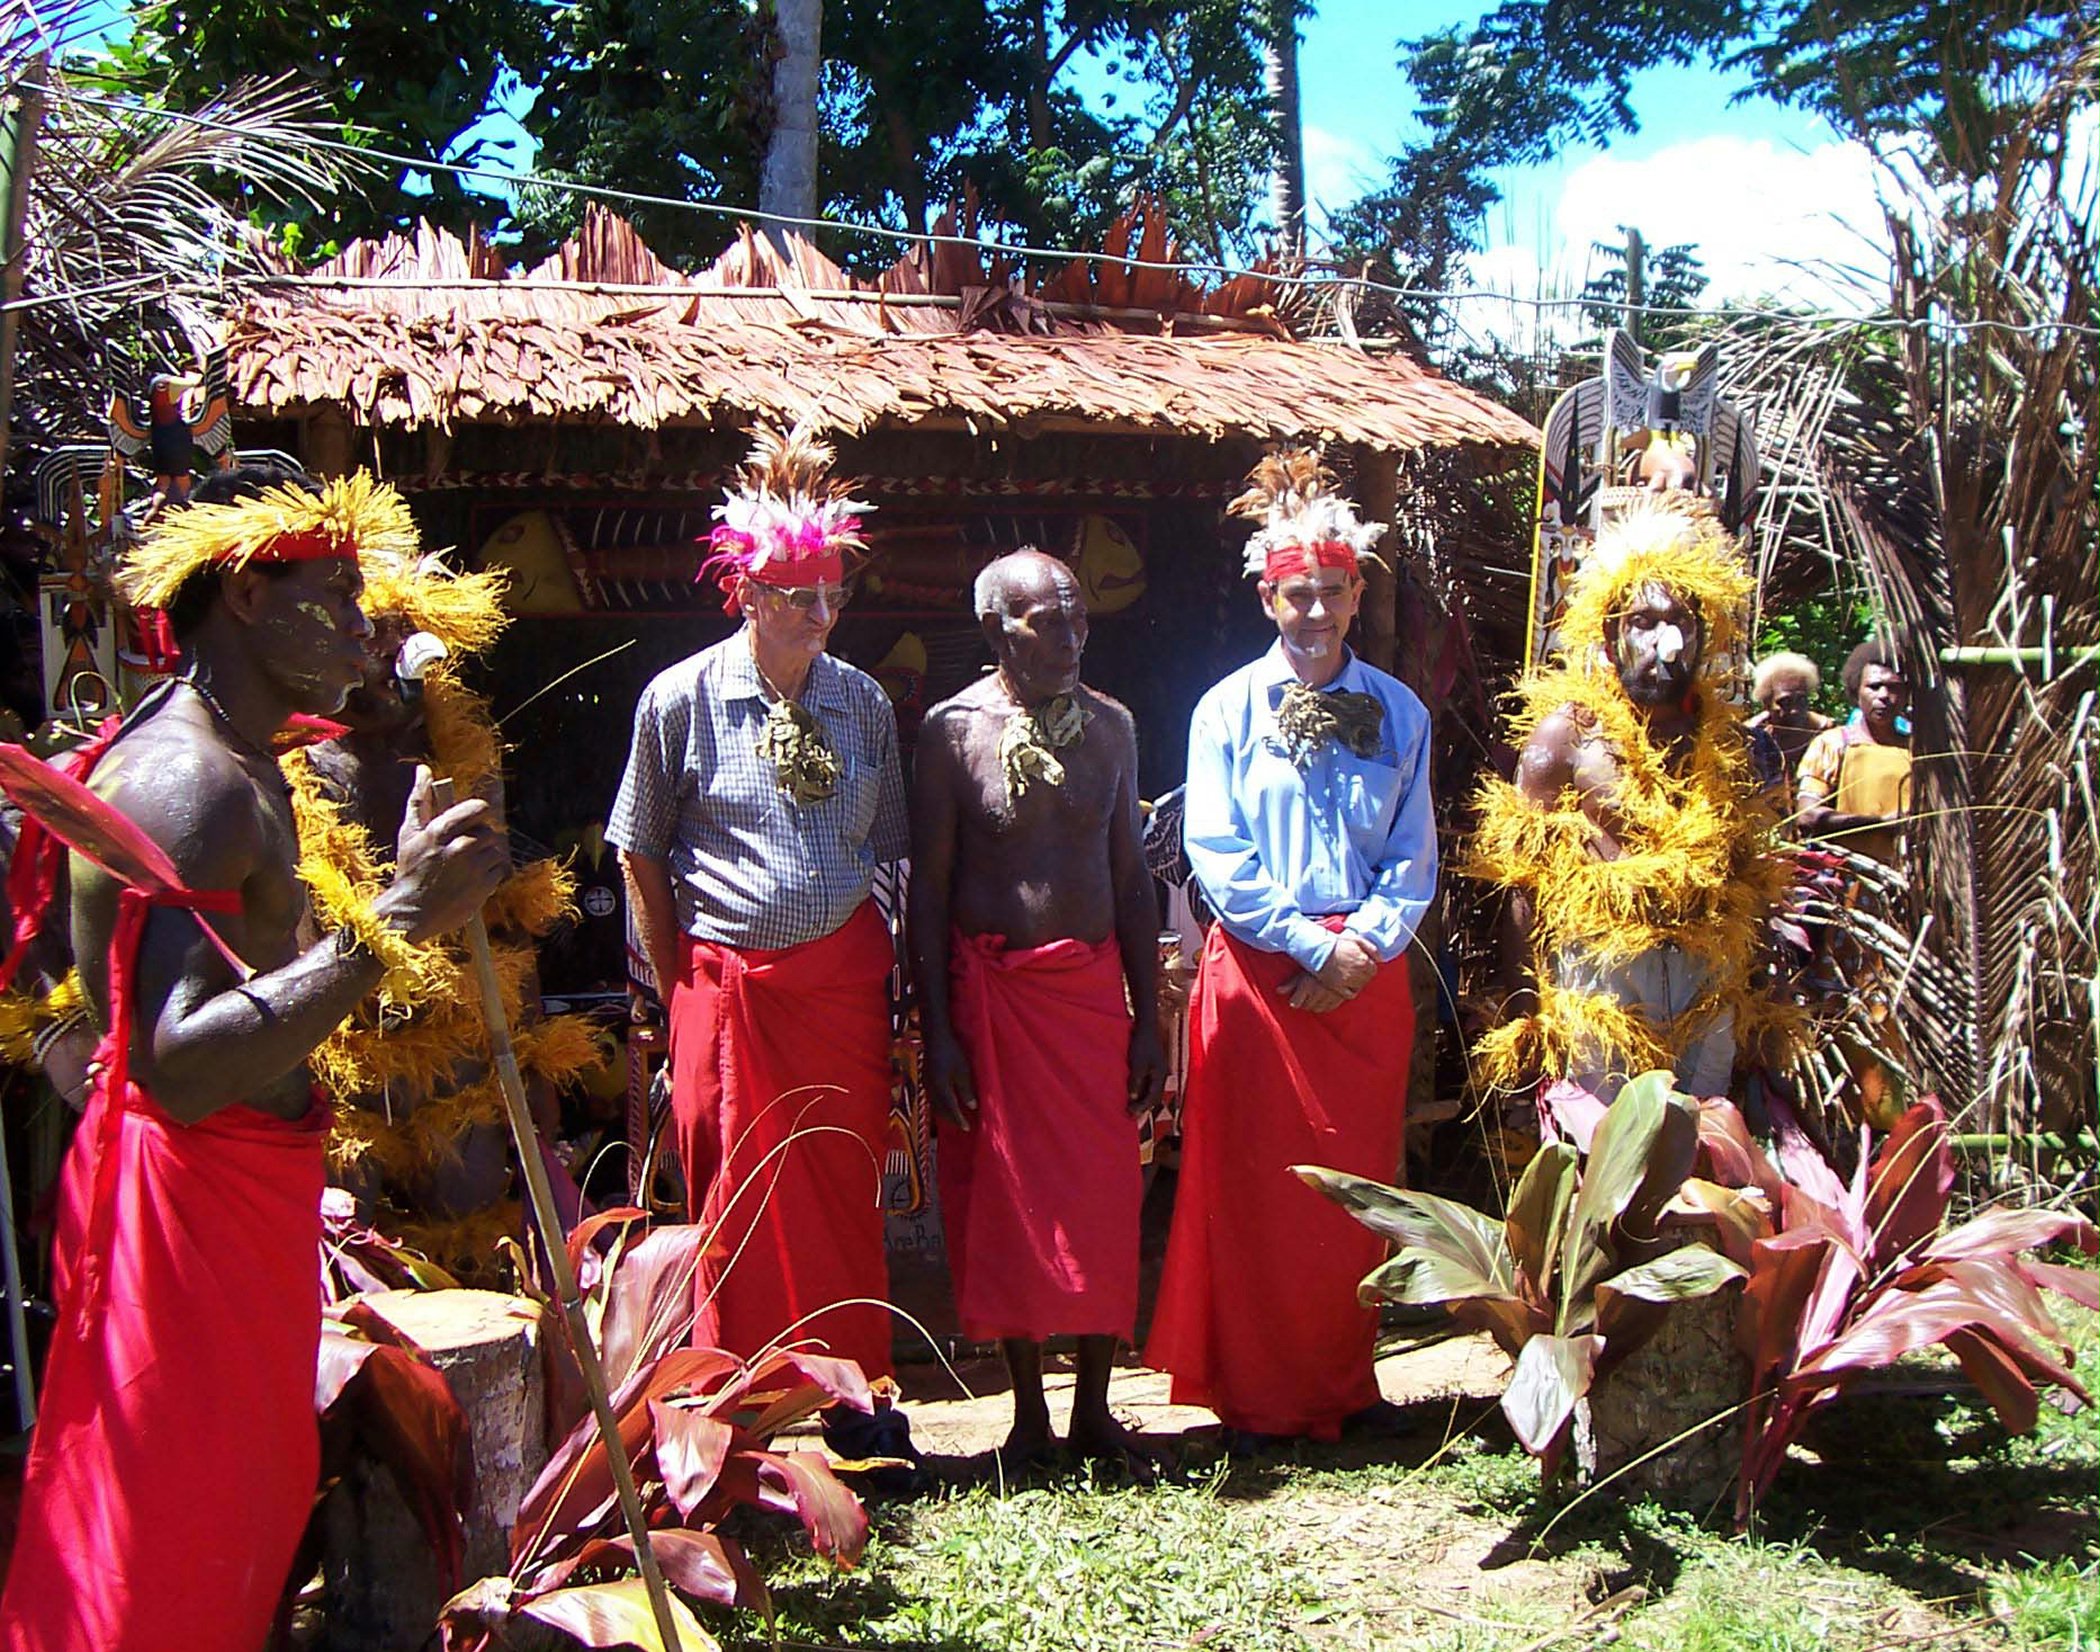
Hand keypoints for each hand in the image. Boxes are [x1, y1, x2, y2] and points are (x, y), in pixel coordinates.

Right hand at [374, 765, 509, 942]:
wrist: (411, 913)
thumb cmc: (410, 870)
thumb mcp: (410, 833)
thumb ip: (420, 799)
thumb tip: (424, 770)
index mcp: (440, 832)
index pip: (476, 809)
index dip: (477, 814)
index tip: (471, 822)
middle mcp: (459, 848)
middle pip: (488, 831)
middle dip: (478, 839)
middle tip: (462, 852)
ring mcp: (474, 868)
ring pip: (495, 850)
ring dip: (485, 857)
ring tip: (465, 867)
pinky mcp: (485, 886)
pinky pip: (500, 870)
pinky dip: (490, 874)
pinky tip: (472, 880)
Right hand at [922, 1025, 977, 1130]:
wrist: (935, 1037)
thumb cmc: (952, 1052)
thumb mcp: (963, 1071)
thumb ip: (967, 1090)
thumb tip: (972, 1107)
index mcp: (941, 1088)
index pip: (951, 1109)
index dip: (959, 1120)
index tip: (967, 1128)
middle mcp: (931, 1089)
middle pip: (940, 1110)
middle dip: (951, 1119)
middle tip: (961, 1125)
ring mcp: (926, 1084)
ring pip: (935, 1104)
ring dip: (944, 1113)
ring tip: (954, 1117)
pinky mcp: (926, 1078)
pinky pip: (932, 1097)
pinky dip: (940, 1104)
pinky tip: (945, 1102)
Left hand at [1126, 1022, 1167, 1115]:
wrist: (1146, 1026)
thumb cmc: (1142, 1043)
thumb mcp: (1137, 1063)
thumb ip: (1136, 1081)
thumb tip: (1132, 1098)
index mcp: (1160, 1075)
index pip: (1153, 1097)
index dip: (1142, 1107)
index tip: (1131, 1115)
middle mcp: (1161, 1075)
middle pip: (1154, 1096)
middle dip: (1142, 1106)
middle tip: (1129, 1115)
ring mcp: (1158, 1070)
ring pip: (1151, 1090)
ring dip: (1141, 1099)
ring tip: (1130, 1107)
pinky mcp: (1152, 1065)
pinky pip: (1148, 1082)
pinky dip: (1140, 1090)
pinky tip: (1131, 1092)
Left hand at [1279, 970, 1348, 1013]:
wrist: (1342, 962)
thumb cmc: (1319, 965)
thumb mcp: (1303, 972)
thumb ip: (1290, 984)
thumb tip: (1277, 991)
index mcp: (1306, 987)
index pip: (1294, 1003)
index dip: (1294, 1001)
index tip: (1295, 998)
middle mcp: (1316, 994)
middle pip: (1306, 1006)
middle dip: (1304, 1003)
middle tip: (1305, 996)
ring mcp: (1328, 997)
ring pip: (1317, 1009)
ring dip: (1314, 1006)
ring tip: (1314, 998)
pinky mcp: (1338, 998)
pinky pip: (1329, 1008)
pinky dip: (1325, 1006)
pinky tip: (1324, 1000)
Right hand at [1313, 932, 1379, 998]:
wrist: (1317, 950)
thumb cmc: (1336, 943)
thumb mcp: (1355, 939)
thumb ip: (1371, 948)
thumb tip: (1380, 958)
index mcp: (1363, 961)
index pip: (1373, 969)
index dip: (1368, 967)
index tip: (1362, 964)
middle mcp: (1358, 973)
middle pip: (1367, 978)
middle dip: (1363, 974)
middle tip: (1354, 969)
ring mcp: (1348, 981)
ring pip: (1360, 986)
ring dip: (1357, 982)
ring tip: (1350, 975)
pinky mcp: (1339, 988)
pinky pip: (1350, 993)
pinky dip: (1350, 990)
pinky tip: (1346, 984)